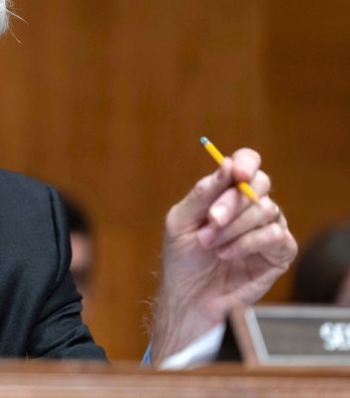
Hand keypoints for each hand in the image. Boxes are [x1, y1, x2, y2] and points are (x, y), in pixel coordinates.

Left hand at [150, 148, 296, 364]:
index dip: (246, 163)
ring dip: (234, 227)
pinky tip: (227, 254)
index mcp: (227, 192)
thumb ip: (202, 193)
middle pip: (259, 184)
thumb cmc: (182, 258)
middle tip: (211, 220)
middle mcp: (251, 206)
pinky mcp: (279, 253)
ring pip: (266, 210)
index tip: (236, 172)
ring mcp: (267, 228)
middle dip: (232, 201)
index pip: (248, 163)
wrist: (188, 297)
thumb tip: (227, 164)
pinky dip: (248, 243)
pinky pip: (276, 236)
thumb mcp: (181, 221)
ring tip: (210, 244)